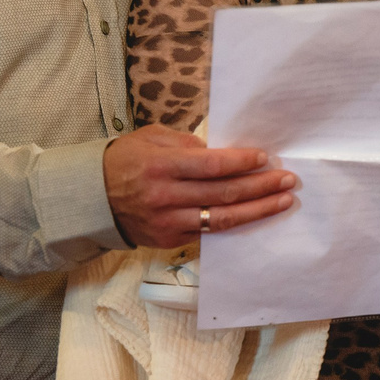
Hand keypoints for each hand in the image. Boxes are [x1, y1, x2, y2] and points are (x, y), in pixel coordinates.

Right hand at [103, 123, 297, 248]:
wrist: (91, 198)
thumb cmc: (124, 160)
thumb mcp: (150, 138)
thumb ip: (185, 144)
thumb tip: (219, 152)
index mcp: (161, 165)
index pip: (212, 166)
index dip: (242, 163)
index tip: (265, 158)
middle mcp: (166, 196)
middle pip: (224, 194)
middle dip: (261, 186)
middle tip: (288, 179)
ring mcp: (169, 222)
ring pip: (222, 219)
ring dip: (258, 210)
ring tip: (282, 201)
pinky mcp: (170, 240)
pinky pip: (209, 234)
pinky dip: (234, 225)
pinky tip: (254, 216)